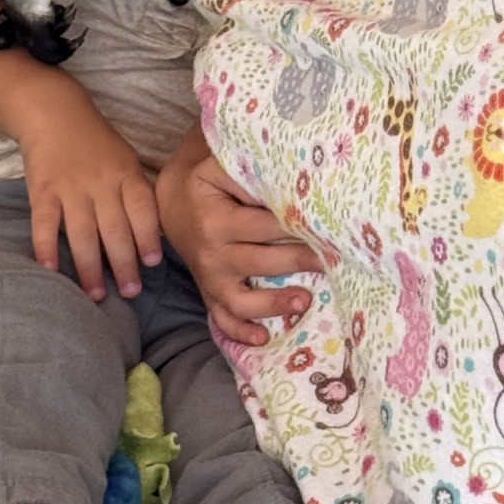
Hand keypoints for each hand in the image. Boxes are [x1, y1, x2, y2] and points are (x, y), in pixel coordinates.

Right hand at [16, 97, 162, 300]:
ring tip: (96, 295)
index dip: (148, 236)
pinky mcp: (42, 191)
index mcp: (126, 174)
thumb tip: (151, 236)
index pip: (142, 209)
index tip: (152, 263)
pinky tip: (51, 271)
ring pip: (82, 234)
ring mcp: (70, 188)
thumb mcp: (126, 160)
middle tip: (130, 292)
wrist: (53, 112)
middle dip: (124, 264)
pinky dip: (46, 247)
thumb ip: (136, 194)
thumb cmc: (97, 143)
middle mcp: (101, 183)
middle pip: (115, 229)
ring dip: (90, 267)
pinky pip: (44, 223)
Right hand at [157, 123, 322, 346]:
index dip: (297, 225)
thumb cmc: (207, 181)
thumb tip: (291, 179)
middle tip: (332, 259)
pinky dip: (240, 331)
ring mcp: (209, 276)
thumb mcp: (220, 166)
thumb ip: (250, 171)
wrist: (172, 202)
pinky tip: (264, 337)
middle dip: (299, 261)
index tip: (326, 227)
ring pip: (241, 300)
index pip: (265, 225)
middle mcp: (211, 252)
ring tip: (305, 301)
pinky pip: (222, 318)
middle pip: (261, 262)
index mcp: (216, 219)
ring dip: (274, 304)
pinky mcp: (208, 291)